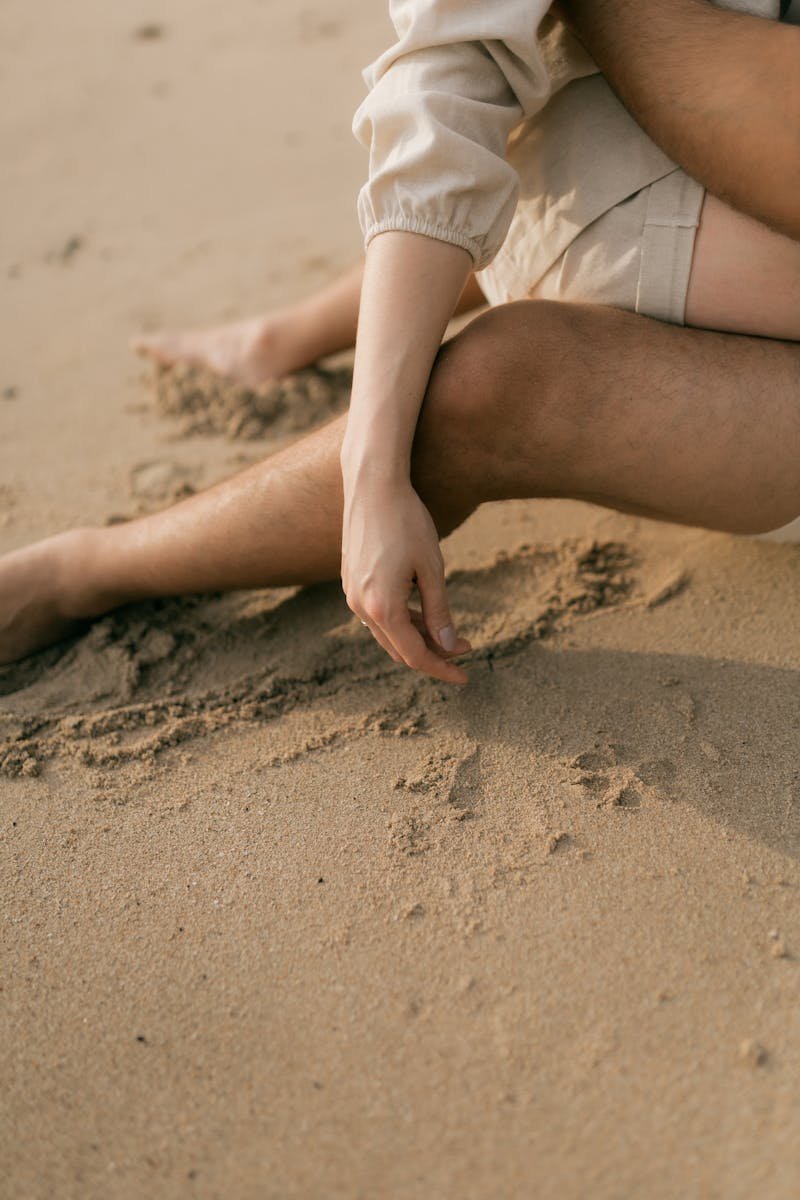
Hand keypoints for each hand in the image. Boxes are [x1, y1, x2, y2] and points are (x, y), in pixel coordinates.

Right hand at [341, 477, 470, 683]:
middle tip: (463, 646)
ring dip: (417, 636)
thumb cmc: (407, 522)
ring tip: (446, 628)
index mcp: (383, 608)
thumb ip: (439, 610)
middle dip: (433, 653)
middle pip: (399, 649)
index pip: (415, 655)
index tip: (466, 676)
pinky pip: (378, 614)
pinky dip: (401, 620)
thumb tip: (448, 645)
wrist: (372, 485)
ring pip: (388, 632)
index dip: (443, 669)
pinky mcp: (350, 582)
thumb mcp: (432, 568)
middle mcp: (361, 607)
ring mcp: (352, 595)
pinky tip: (422, 608)